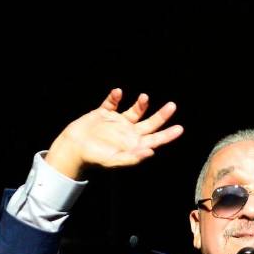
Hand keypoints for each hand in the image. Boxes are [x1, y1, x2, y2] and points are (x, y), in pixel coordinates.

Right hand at [46, 88, 183, 178]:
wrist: (73, 149)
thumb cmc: (94, 159)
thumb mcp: (114, 161)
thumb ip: (132, 158)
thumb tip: (150, 152)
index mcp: (133, 146)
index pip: (155, 140)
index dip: (167, 135)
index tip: (180, 129)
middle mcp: (128, 134)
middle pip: (150, 124)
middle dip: (162, 115)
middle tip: (172, 106)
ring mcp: (116, 123)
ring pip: (134, 111)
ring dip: (141, 104)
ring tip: (144, 97)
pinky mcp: (103, 114)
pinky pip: (111, 103)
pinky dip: (114, 97)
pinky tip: (117, 92)